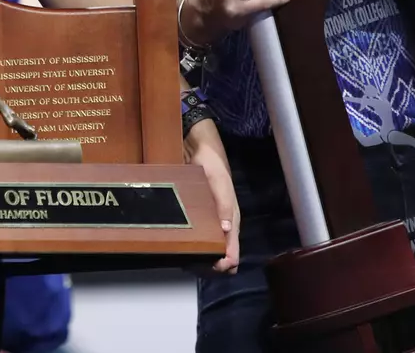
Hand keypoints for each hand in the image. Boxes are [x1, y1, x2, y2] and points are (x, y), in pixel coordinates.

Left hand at [185, 117, 239, 272]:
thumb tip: (226, 231)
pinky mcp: (199, 216)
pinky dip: (192, 246)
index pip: (234, 251)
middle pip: (222, 255)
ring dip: (201, 257)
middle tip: (195, 265)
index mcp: (232, 219)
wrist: (199, 149)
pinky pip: (198, 236)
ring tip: (186, 260)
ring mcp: (211, 221)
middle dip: (212, 265)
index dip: (226, 263)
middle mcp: (223, 224)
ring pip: (210, 248)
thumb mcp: (219, 183)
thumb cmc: (213, 165)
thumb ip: (224, 206)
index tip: (213, 266)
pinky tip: (181, 247)